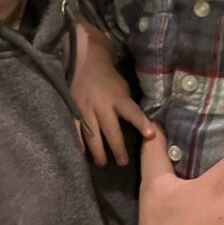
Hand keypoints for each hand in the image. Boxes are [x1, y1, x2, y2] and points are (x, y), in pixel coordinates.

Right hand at [72, 21, 153, 165]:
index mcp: (118, 98)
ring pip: (92, 134)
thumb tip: (143, 123)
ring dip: (98, 150)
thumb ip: (128, 105)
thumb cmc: (108, 78)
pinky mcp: (73, 110)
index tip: (150, 135)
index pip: (132, 112)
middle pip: (111, 130)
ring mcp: (86, 109)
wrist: (84, 62)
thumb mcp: (123, 88)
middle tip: (122, 162)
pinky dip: (79, 143)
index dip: (141, 123)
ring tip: (102, 162)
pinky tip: (82, 154)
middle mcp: (102, 105)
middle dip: (117, 148)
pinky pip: (76, 130)